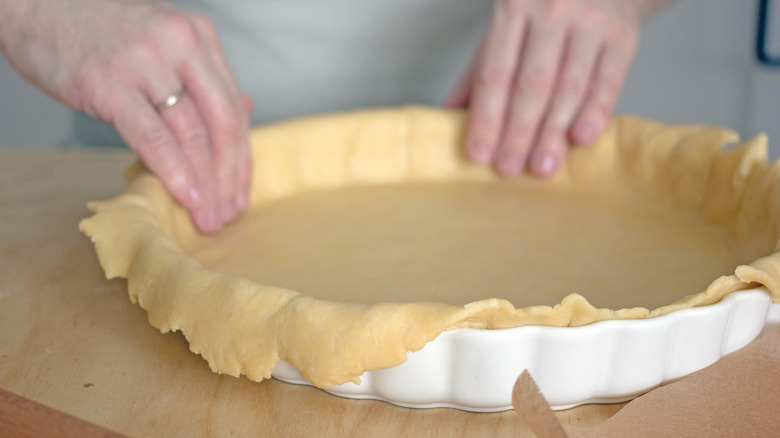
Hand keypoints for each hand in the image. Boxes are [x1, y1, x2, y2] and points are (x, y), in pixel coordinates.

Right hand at [0, 0, 250, 232]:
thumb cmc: (97, 25)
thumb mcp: (163, 41)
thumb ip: (203, 76)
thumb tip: (245, 107)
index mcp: (199, 37)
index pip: (234, 108)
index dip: (241, 158)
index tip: (240, 192)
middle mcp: (181, 45)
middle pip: (223, 123)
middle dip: (230, 176)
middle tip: (228, 213)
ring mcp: (146, 63)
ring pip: (192, 133)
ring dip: (206, 183)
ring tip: (208, 216)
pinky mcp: (109, 82)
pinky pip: (153, 136)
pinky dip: (174, 170)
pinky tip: (185, 195)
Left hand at [447, 0, 668, 177]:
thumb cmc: (541, 13)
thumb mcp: (502, 33)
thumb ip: (476, 75)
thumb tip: (443, 121)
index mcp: (513, 5)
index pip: (495, 73)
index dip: (486, 118)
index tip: (479, 154)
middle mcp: (553, 9)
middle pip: (531, 84)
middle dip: (518, 132)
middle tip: (508, 169)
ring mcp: (591, 21)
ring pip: (568, 88)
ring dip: (553, 133)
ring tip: (541, 167)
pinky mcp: (623, 36)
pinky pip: (607, 82)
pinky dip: (595, 113)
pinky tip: (580, 139)